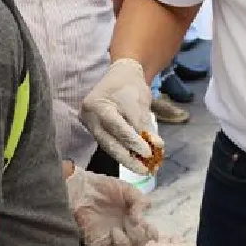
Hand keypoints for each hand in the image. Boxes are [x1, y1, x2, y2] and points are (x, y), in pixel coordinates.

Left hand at [67, 167, 158, 245]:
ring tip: (116, 232)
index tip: (149, 228)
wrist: (80, 190)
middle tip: (133, 229)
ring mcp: (113, 241)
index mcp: (136, 221)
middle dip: (140, 241)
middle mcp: (127, 234)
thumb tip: (141, 220)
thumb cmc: (104, 187)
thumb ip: (139, 202)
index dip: (152, 235)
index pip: (149, 235)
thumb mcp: (127, 189)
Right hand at [80, 59, 159, 174]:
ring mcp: (90, 124)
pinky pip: (110, 144)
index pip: (117, 127)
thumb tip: (157, 146)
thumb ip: (145, 125)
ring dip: (127, 158)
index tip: (148, 153)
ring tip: (143, 168)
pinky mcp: (96, 130)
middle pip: (109, 142)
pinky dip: (123, 152)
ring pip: (109, 146)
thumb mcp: (140, 102)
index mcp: (97, 105)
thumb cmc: (130, 86)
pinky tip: (135, 161)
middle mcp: (89, 117)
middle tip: (145, 170)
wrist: (120, 75)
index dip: (133, 142)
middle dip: (129, 158)